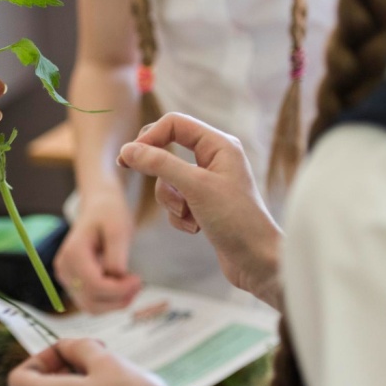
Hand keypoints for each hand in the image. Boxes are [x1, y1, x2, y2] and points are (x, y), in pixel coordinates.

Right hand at [54, 190, 142, 313]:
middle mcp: (64, 268)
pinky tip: (121, 287)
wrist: (98, 208)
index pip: (95, 285)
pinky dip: (108, 302)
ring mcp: (66, 277)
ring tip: (131, 287)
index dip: (119, 289)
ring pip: (90, 307)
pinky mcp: (72, 283)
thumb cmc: (109, 214)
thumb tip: (117, 278)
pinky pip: (90, 302)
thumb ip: (117, 256)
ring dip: (114, 303)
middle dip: (119, 298)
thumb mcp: (118, 229)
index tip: (138, 280)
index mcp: (73, 254)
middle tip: (138, 283)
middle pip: (92, 300)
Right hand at [117, 113, 282, 309]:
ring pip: (168, 180)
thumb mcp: (194, 187)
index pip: (174, 124)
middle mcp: (215, 158)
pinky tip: (195, 228)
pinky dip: (179, 215)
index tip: (128, 159)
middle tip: (136, 174)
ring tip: (187, 215)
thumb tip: (128, 150)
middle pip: (167, 149)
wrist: (257, 261)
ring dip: (171, 200)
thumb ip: (160, 164)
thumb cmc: (235, 220)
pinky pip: (176, 200)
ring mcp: (209, 181)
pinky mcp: (204, 203)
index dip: (149, 137)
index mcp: (219, 145)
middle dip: (159, 173)